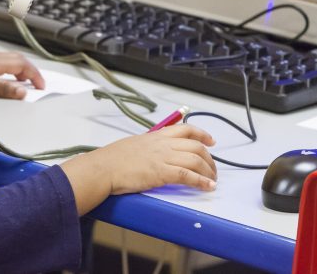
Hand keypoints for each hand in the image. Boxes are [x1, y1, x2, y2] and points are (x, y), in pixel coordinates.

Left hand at [0, 51, 44, 98]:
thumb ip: (3, 89)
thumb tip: (23, 92)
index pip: (24, 66)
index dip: (35, 76)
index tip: (42, 87)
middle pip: (20, 61)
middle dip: (32, 71)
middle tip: (38, 84)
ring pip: (12, 61)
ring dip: (22, 69)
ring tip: (26, 82)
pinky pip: (3, 64)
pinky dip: (12, 70)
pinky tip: (7, 79)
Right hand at [61, 124, 216, 214]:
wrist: (103, 168)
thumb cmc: (112, 159)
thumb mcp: (134, 144)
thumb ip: (148, 146)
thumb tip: (154, 152)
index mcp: (156, 136)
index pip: (185, 129)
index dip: (202, 134)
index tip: (210, 141)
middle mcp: (163, 144)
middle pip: (196, 146)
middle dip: (209, 158)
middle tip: (212, 168)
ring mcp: (163, 158)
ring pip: (196, 160)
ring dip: (208, 171)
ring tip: (212, 180)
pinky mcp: (161, 173)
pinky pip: (188, 176)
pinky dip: (201, 181)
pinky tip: (208, 187)